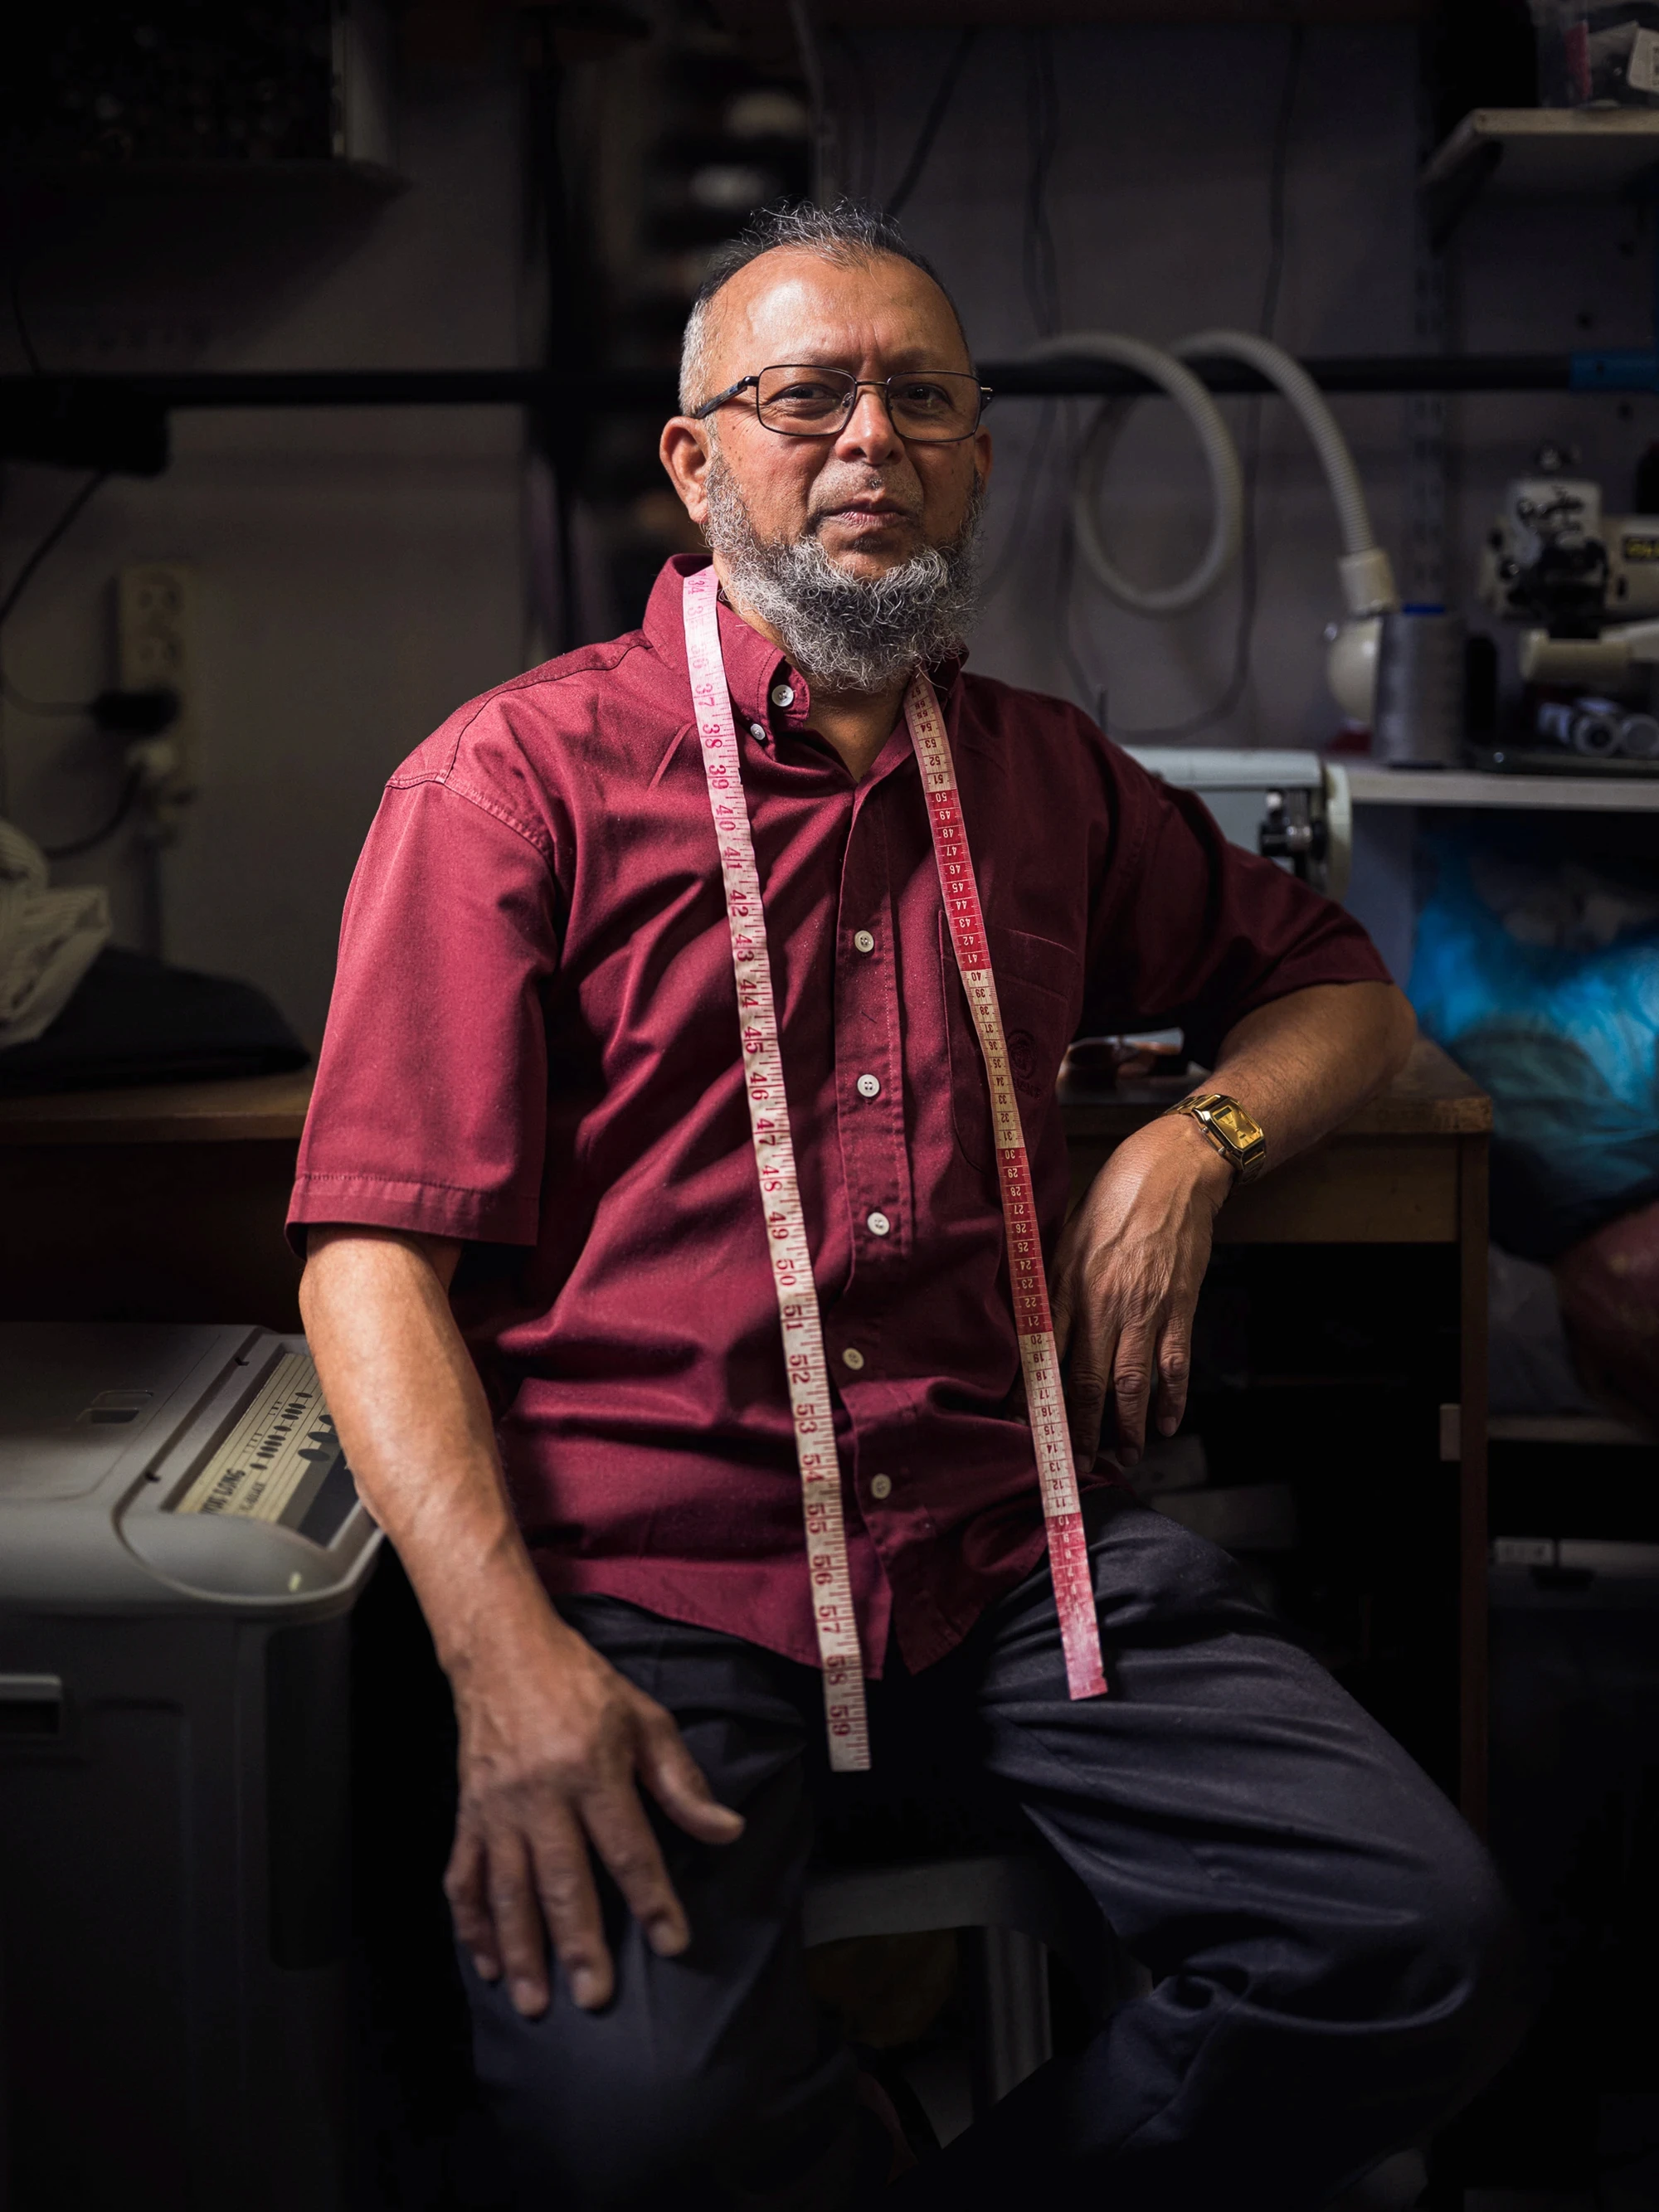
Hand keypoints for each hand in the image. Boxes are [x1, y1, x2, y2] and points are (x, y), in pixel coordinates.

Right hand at [443, 1595, 742, 2017]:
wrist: (503, 1651)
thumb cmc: (583, 1684)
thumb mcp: (645, 1718)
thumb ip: (681, 1781)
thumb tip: (725, 1831)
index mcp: (593, 1768)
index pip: (628, 1847)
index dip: (652, 1898)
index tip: (672, 1942)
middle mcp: (542, 1793)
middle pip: (562, 1878)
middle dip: (578, 1943)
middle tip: (593, 1997)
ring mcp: (497, 1807)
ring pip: (507, 1889)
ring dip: (520, 1949)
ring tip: (533, 2002)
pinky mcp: (468, 1812)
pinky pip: (465, 1876)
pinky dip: (472, 1923)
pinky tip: (486, 1963)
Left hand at [1049, 1113, 1232, 1470]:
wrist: (1172, 1172)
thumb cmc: (1113, 1198)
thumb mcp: (1066, 1237)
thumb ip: (1051, 1283)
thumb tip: (1035, 1325)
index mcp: (1068, 1286)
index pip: (1044, 1355)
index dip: (1035, 1397)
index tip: (1026, 1427)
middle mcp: (1103, 1304)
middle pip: (1086, 1381)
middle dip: (1080, 1429)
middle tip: (1076, 1462)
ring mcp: (1144, 1309)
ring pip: (1131, 1383)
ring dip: (1128, 1426)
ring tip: (1127, 1455)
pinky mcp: (1179, 1307)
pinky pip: (1174, 1364)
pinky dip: (1172, 1399)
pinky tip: (1168, 1422)